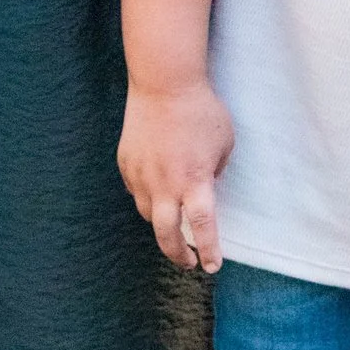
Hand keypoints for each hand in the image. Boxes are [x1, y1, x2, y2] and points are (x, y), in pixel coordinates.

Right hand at [117, 78, 234, 270]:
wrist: (164, 83)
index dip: (208, 250)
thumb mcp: (223, 142)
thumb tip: (204, 186)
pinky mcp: (126, 163)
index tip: (212, 265)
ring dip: (163, 224)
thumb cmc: (201, 110)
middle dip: (178, 254)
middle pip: (167, 235)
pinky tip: (158, 191)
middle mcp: (166, 184)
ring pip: (149, 215)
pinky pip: (137, 191)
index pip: (202, 227)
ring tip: (174, 224)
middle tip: (189, 261)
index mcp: (195, 181)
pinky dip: (148, 197)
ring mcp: (142, 175)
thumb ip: (214, 171)